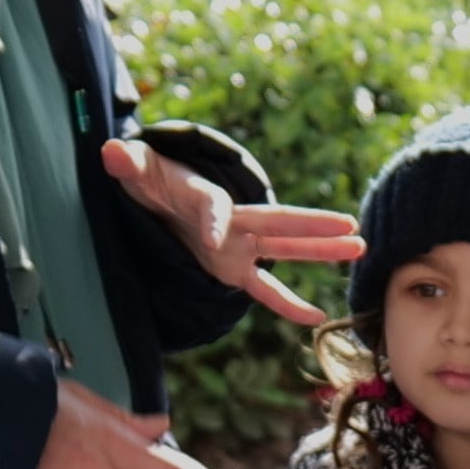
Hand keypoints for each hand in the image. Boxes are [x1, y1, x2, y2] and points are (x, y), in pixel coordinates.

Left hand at [99, 137, 362, 330]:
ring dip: (320, 250)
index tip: (217, 234)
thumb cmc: (151, 179)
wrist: (159, 196)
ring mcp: (237, 245)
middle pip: (275, 222)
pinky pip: (263, 289)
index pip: (213, 206)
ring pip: (284, 249)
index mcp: (206, 196)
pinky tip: (315, 317)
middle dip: (310, 225)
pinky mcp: (232, 268)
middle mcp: (231, 221)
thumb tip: (110, 152)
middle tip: (349, 225)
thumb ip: (127, 162)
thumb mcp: (137, 170)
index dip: (213, 219)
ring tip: (359, 248)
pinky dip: (287, 304)